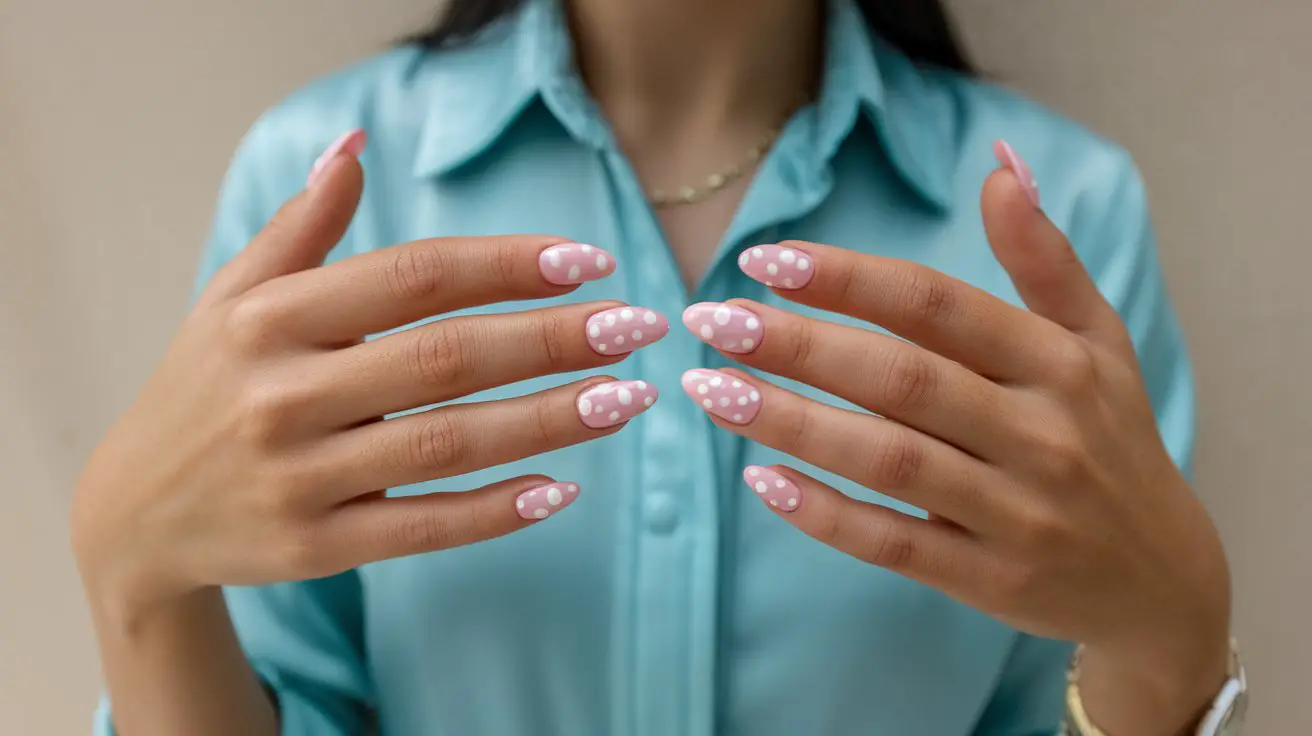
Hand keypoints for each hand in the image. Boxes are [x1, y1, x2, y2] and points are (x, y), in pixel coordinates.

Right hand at [72, 141, 664, 623]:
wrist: (134, 514)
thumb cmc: (204, 387)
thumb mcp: (232, 298)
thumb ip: (301, 227)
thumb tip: (355, 145)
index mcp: (269, 318)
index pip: (413, 276)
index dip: (507, 264)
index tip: (588, 261)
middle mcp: (281, 393)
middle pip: (447, 358)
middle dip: (554, 339)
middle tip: (636, 326)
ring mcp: (298, 477)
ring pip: (449, 444)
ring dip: (550, 420)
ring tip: (627, 399)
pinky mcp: (313, 548)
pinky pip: (422, 529)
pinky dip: (495, 511)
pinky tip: (562, 488)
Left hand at [680, 158, 1229, 732]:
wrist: (1162, 579)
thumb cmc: (1111, 438)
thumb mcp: (1097, 341)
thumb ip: (1044, 257)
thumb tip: (998, 166)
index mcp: (1058, 363)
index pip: (937, 306)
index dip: (848, 279)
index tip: (764, 259)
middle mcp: (1041, 433)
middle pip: (901, 379)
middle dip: (799, 345)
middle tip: (715, 321)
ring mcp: (1017, 513)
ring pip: (888, 460)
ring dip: (792, 423)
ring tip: (712, 390)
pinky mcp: (991, 581)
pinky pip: (895, 545)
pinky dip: (825, 514)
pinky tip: (761, 480)